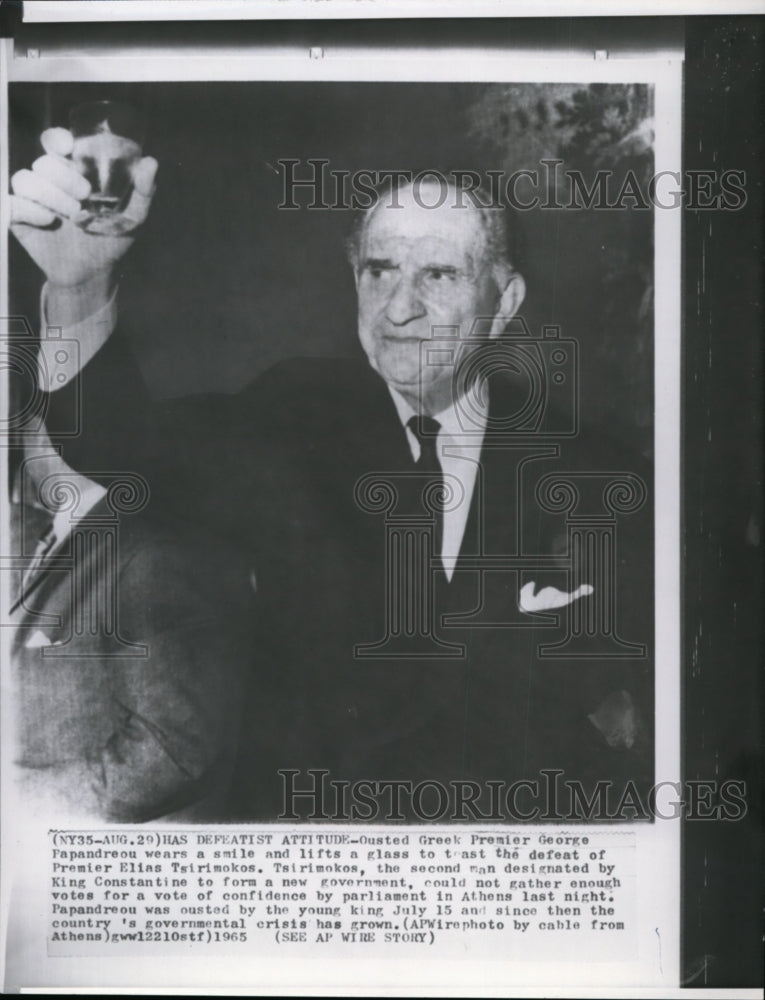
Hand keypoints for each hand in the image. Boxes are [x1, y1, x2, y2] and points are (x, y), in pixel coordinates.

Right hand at [10, 127, 157, 287]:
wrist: (92, 273)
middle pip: (43, 162)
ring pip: (24, 179)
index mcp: (71, 170)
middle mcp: (49, 180)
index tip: (68, 147)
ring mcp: (31, 199)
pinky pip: (10, 204)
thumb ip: (143, 191)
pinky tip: (47, 220)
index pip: (55, 141)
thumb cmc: (110, 239)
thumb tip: (151, 162)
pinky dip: (27, 209)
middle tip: (84, 196)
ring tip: (72, 215)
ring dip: (48, 194)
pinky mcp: (18, 219)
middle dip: (63, 177)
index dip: (56, 138)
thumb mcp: (132, 217)